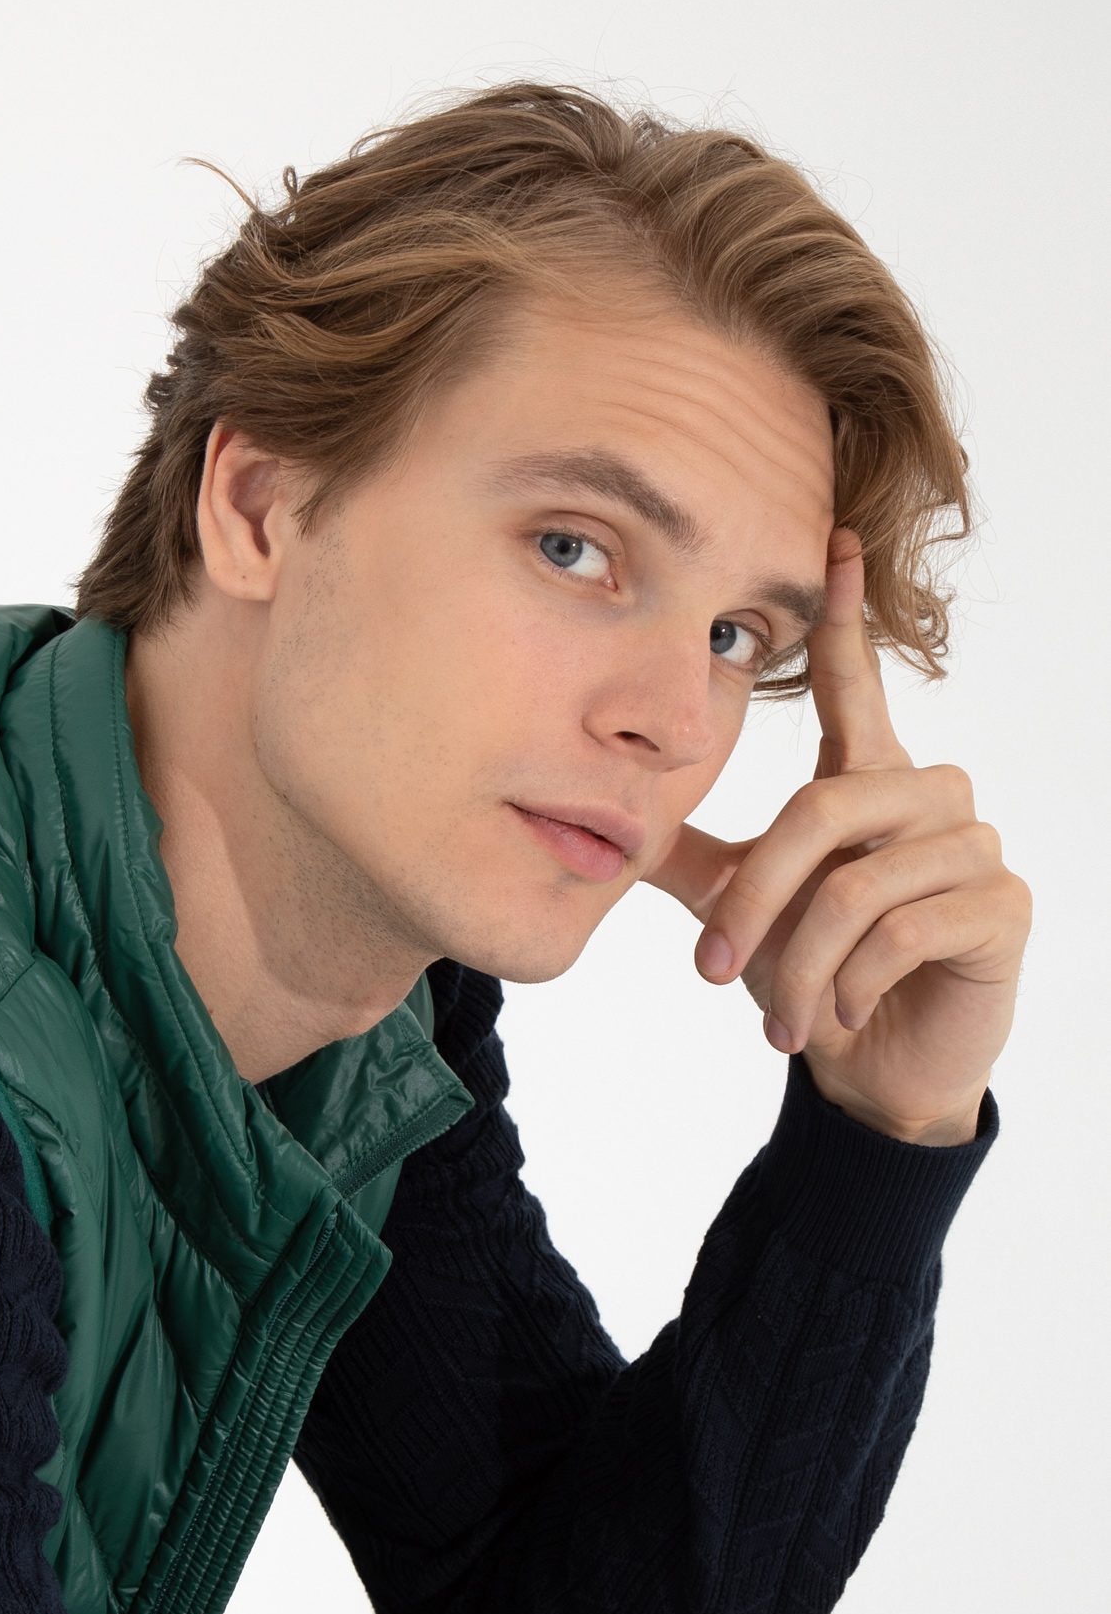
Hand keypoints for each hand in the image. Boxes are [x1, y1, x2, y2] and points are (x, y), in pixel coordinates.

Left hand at [647, 529, 1030, 1146]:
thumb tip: (612, 820)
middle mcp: (927, 797)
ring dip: (801, 966)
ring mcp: (973, 847)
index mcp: (865, 782)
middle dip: (753, 902)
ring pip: (858, 886)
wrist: (876, 1072)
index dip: (841, 618)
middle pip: (819, 811)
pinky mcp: (1000, 906)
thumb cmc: (818, 977)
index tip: (831, 541)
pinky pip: (903, 932)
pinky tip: (843, 1017)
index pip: (854, 683)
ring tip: (781, 1019)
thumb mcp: (744, 910)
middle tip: (712, 974)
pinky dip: (853, 987)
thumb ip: (694, 860)